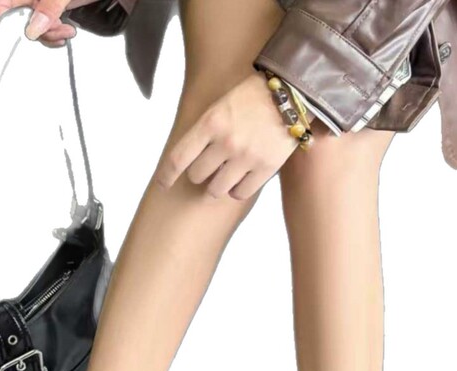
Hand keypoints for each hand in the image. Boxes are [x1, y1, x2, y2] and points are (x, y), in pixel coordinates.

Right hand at [0, 0, 97, 46]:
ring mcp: (41, 0)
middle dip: (38, 29)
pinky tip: (66, 31)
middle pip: (18, 16)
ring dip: (50, 34)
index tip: (26, 32)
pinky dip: (55, 32)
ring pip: (33, 24)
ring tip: (68, 31)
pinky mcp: (52, 7)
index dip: (8, 18)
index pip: (2, 3)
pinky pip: (45, 25)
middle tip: (58, 31)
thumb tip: (33, 29)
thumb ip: (49, 7)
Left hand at [156, 72, 300, 200]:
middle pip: (197, 175)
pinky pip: (239, 193)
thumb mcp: (222, 104)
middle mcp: (226, 142)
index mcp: (211, 122)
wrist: (294, 91)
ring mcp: (246, 157)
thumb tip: (189, 159)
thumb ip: (206, 130)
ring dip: (216, 186)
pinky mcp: (265, 168)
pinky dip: (236, 190)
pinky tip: (239, 180)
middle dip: (200, 173)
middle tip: (209, 166)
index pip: (178, 157)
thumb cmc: (254, 96)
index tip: (162, 184)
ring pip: (216, 189)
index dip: (166, 175)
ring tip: (224, 176)